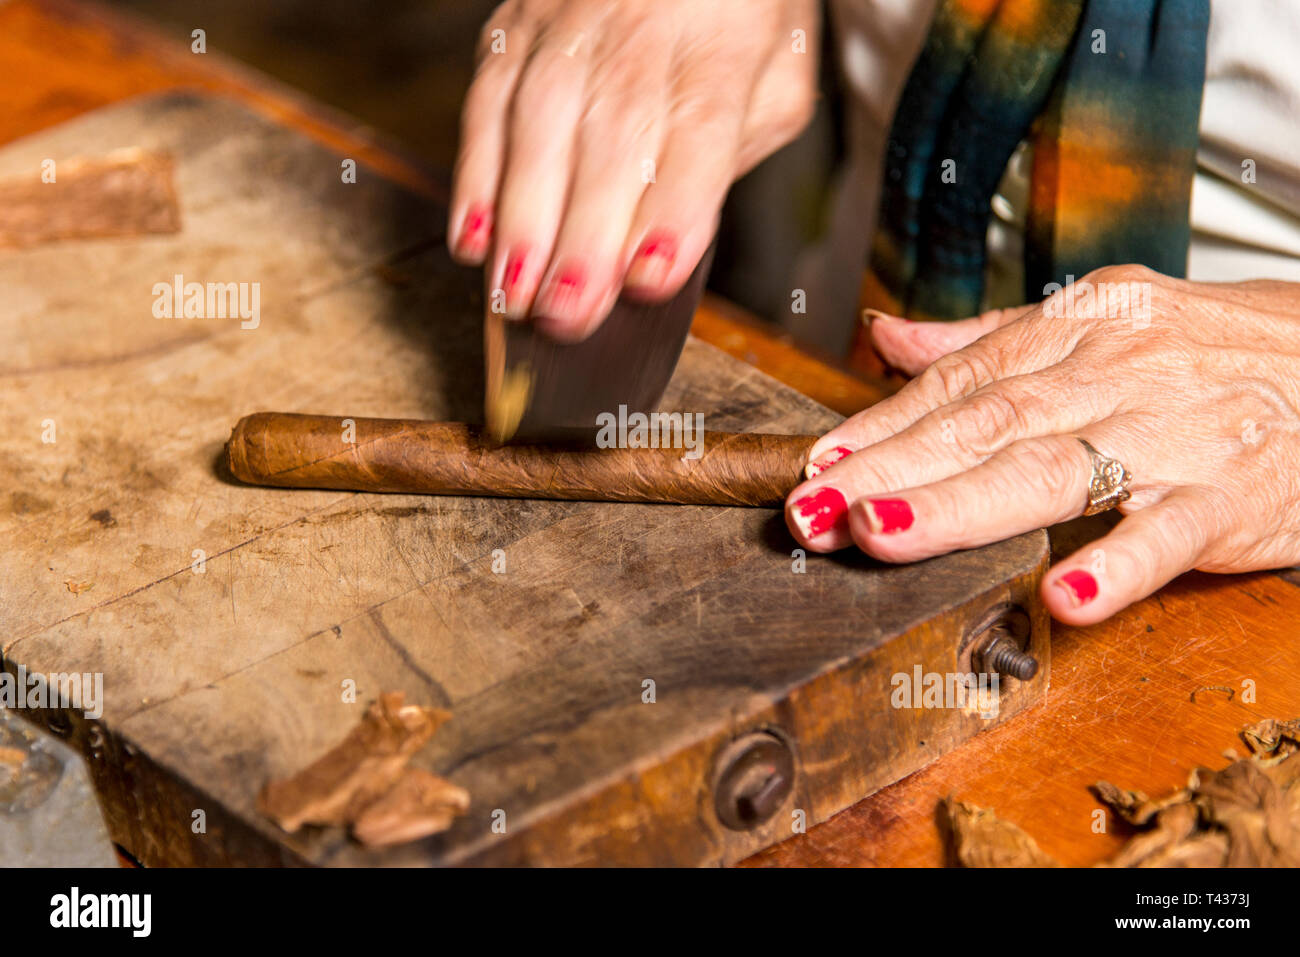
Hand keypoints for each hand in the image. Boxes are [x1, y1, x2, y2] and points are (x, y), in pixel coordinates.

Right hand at [449, 0, 817, 339]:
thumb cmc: (733, 16)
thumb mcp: (774, 76)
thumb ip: (734, 151)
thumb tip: (666, 240)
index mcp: (722, 43)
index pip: (699, 130)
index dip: (673, 208)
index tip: (650, 279)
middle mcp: (645, 23)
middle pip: (613, 135)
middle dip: (585, 237)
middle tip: (568, 315)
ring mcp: (573, 18)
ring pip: (540, 119)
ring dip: (523, 219)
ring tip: (515, 294)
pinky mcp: (517, 21)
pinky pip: (488, 98)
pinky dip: (475, 176)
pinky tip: (472, 239)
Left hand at [785, 265, 1299, 624]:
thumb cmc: (1217, 350)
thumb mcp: (1105, 320)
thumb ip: (991, 337)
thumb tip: (886, 340)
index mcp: (1078, 330)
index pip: (959, 383)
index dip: (879, 424)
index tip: (813, 463)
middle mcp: (1116, 374)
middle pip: (984, 424)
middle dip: (887, 468)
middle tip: (810, 511)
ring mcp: (1174, 436)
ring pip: (1054, 471)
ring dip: (959, 505)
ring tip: (881, 533)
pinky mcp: (1233, 497)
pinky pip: (1169, 534)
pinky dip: (1117, 566)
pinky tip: (1062, 600)